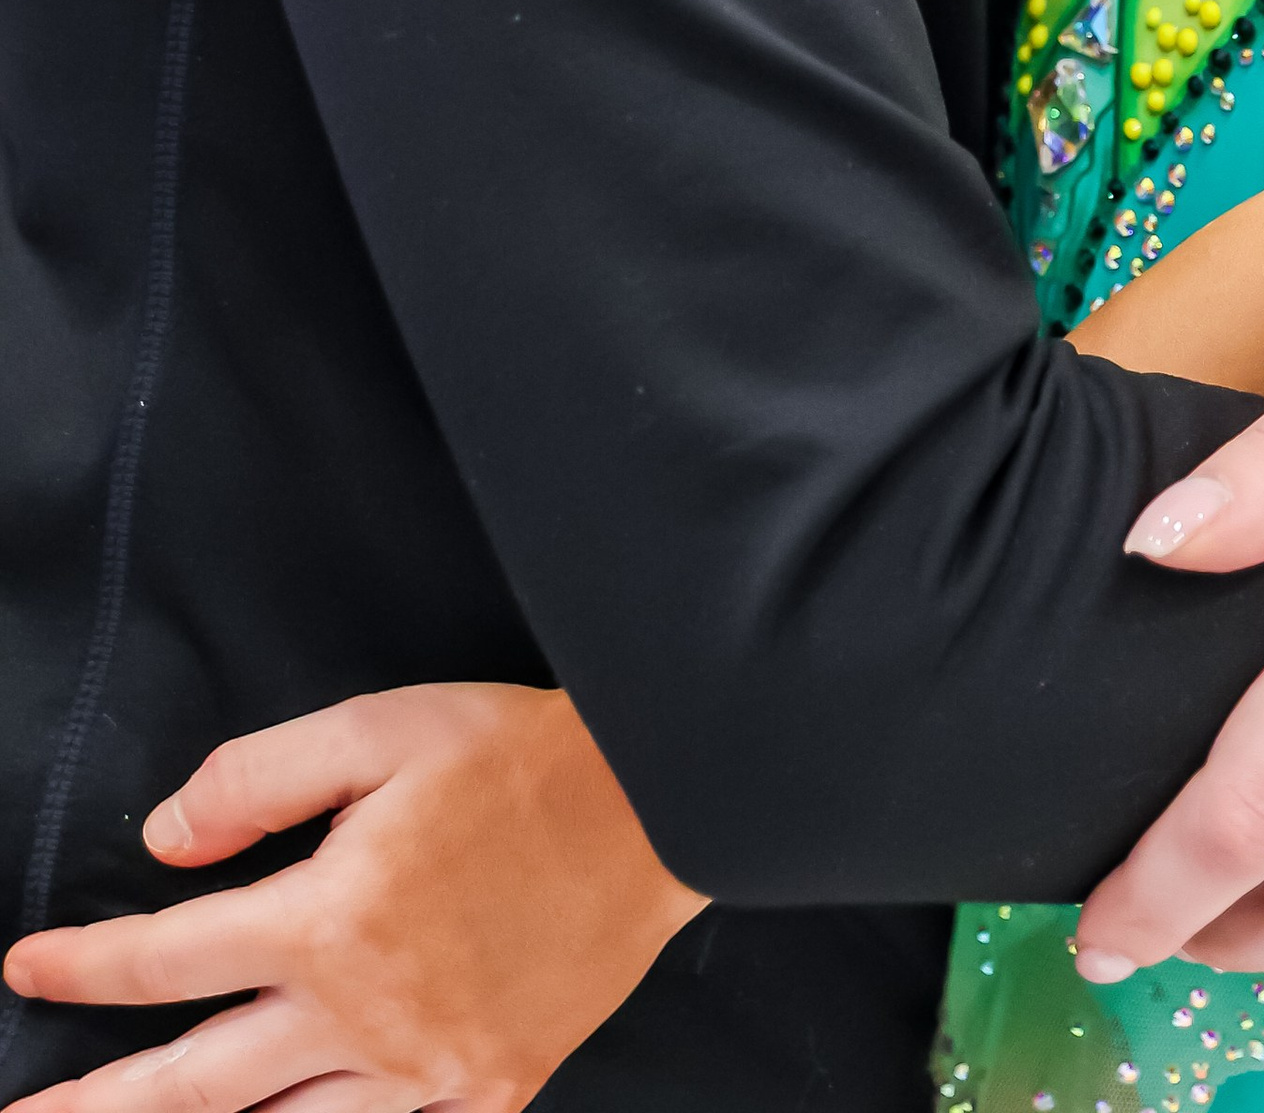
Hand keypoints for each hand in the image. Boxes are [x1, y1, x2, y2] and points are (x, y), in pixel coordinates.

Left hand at [1, 685, 702, 1112]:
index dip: (84, 969)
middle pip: (190, 1088)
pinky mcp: (483, 1095)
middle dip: (93, 1106)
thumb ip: (257, 779)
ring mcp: (426, 1072)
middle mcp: (364, 1017)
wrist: (661, 807)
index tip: (28, 970)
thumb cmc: (521, 758)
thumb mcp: (380, 727)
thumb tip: (165, 841)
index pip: (166, 961)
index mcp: (330, 919)